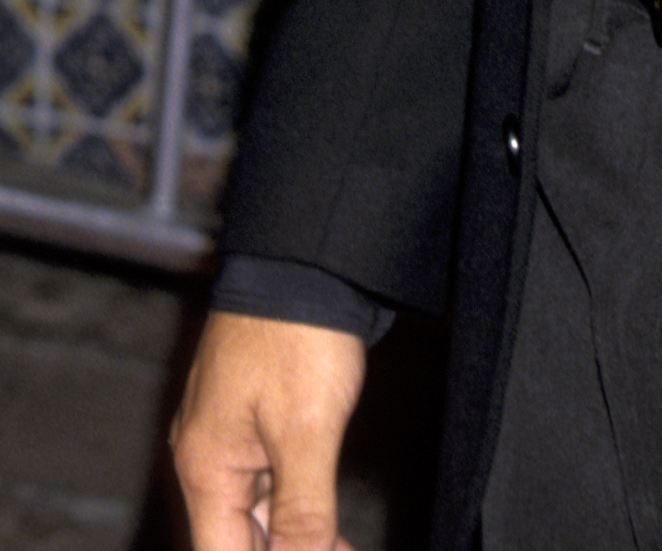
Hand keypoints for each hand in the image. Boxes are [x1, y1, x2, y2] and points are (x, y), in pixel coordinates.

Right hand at [170, 312, 365, 548]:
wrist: (305, 254)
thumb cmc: (298, 332)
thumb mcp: (306, 429)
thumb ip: (302, 509)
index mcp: (204, 467)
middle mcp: (206, 455)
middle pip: (236, 538)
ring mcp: (227, 432)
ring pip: (254, 511)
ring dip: (292, 536)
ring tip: (341, 547)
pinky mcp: (252, 413)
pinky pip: (266, 479)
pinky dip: (294, 505)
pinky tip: (327, 519)